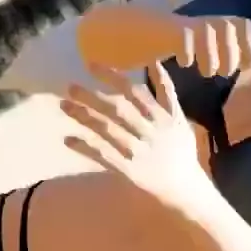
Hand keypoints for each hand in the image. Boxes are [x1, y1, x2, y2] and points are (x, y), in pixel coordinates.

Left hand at [61, 64, 217, 212]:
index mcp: (163, 117)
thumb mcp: (180, 118)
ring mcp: (138, 152)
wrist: (184, 187)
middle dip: (92, 97)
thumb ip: (166, 92)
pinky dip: (86, 147)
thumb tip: (155, 62)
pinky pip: (104, 156)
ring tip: (65, 106)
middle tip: (70, 87)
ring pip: (107, 131)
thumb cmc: (181, 149)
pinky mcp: (128, 170)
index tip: (91, 66)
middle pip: (117, 110)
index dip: (113, 78)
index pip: (135, 92)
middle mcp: (150, 132)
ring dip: (85, 118)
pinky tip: (69, 139)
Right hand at [78, 5, 250, 78]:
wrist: (119, 31)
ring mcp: (184, 24)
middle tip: (232, 71)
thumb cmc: (158, 46)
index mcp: (212, 30)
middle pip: (236, 25)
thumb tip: (246, 66)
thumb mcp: (193, 52)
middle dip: (241, 50)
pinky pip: (184, 35)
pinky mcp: (164, 29)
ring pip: (213, 29)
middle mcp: (202, 24)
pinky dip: (189, 50)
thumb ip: (218, 56)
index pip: (248, 33)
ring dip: (217, 52)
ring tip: (210, 72)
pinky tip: (185, 64)